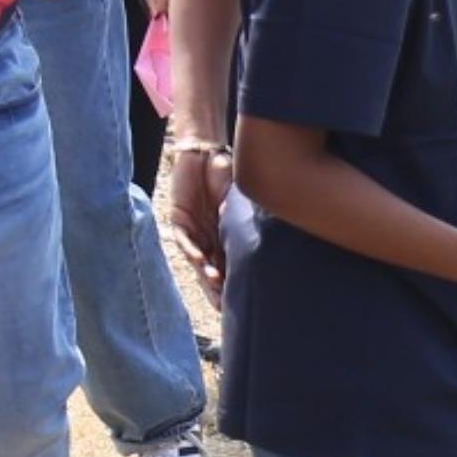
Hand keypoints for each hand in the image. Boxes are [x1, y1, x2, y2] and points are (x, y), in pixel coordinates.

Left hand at [162, 139, 233, 297]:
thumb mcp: (241, 202)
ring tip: (216, 282)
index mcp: (223, 237)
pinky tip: (200, 260)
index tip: (239, 299)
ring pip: (197, 258)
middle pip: (210, 268)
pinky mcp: (179, 219)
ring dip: (205, 271)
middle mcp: (207, 238)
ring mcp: (192, 231)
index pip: (227, 265)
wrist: (206, 154)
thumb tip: (277, 231)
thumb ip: (248, 219)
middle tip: (224, 303)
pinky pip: (185, 240)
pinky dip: (193, 250)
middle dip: (216, 287)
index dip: (232, 282)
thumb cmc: (228, 175)